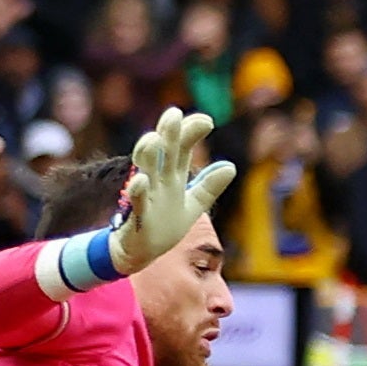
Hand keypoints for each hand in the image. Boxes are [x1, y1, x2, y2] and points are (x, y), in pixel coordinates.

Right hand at [109, 105, 236, 274]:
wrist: (140, 252)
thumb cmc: (164, 225)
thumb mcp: (193, 205)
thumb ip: (209, 187)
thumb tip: (231, 166)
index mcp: (172, 176)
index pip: (182, 149)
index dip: (191, 133)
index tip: (207, 120)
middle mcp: (158, 181)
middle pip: (163, 153)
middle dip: (168, 134)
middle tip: (173, 113)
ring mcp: (146, 196)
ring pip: (145, 171)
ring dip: (147, 155)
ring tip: (152, 138)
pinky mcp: (136, 216)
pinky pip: (135, 202)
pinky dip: (137, 191)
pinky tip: (140, 180)